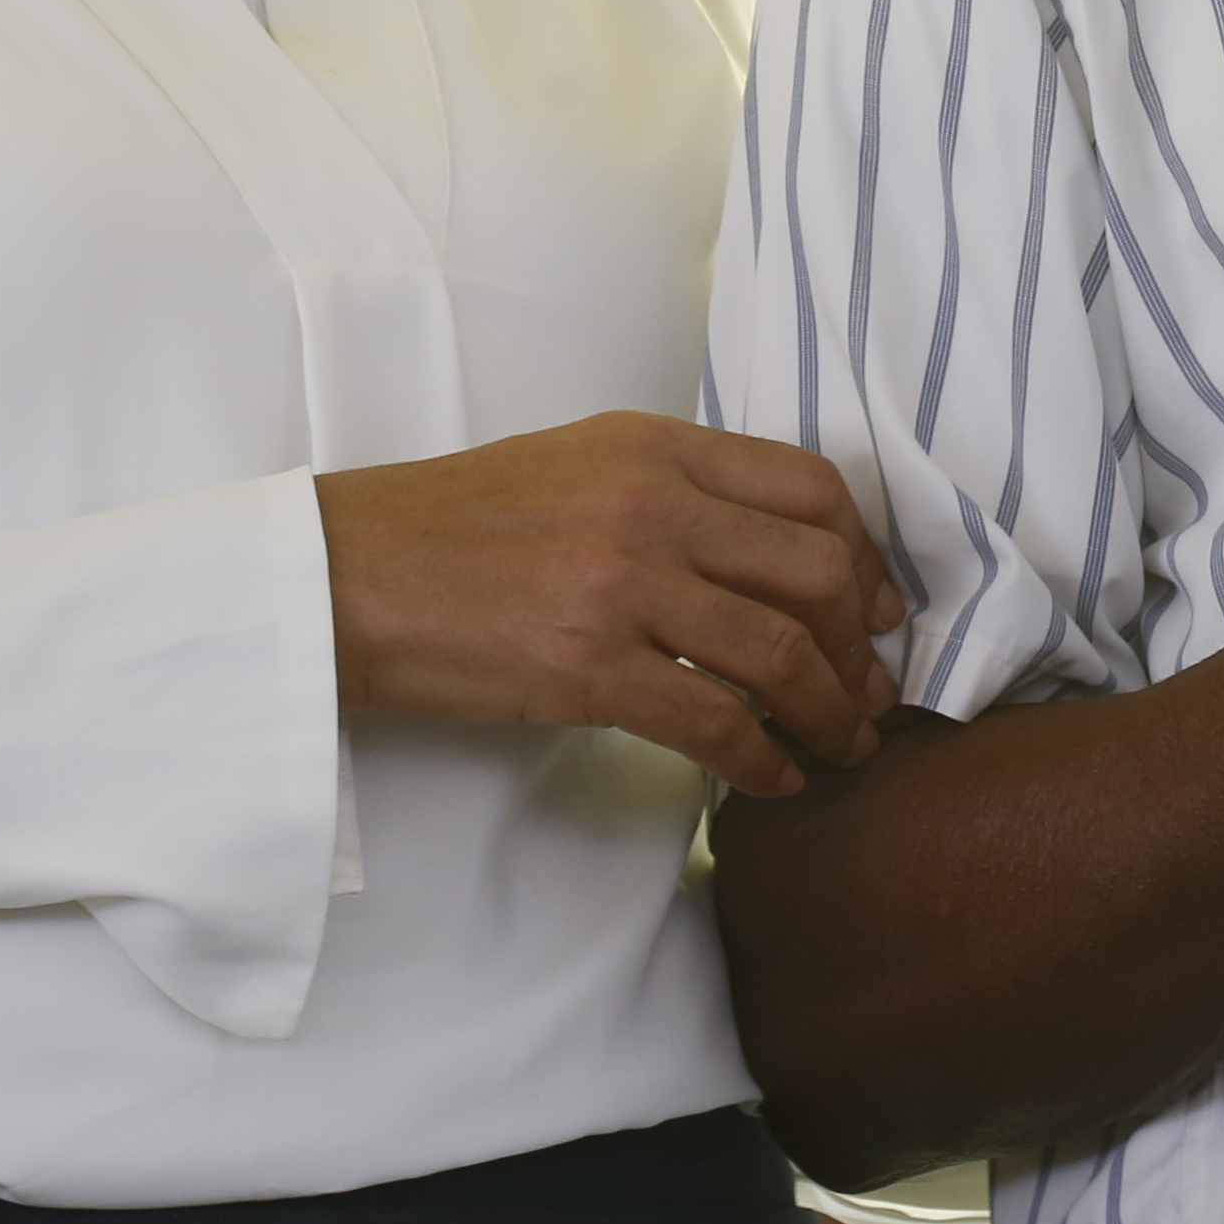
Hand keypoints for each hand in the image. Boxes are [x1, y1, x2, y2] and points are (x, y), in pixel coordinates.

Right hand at [318, 411, 907, 800]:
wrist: (342, 574)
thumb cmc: (454, 527)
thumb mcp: (578, 465)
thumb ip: (675, 488)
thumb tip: (771, 556)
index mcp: (655, 445)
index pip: (812, 489)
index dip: (866, 557)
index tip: (881, 609)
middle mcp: (652, 502)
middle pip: (817, 571)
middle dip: (862, 646)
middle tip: (871, 692)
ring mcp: (621, 583)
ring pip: (781, 651)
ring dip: (830, 712)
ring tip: (842, 746)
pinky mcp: (586, 665)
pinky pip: (713, 720)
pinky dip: (762, 759)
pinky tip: (771, 779)